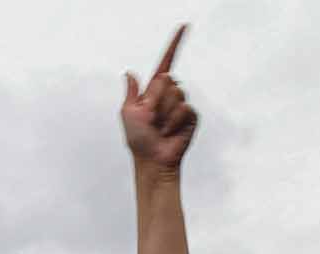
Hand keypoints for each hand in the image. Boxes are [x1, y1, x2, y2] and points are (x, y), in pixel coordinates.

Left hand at [121, 25, 195, 173]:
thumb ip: (131, 93)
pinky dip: (174, 122)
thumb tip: (129, 73)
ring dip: (164, 114)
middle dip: (156, 101)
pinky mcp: (191, 117)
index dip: (174, 45)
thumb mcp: (128, 113)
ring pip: (176, 95)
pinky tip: (169, 133)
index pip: (166, 62)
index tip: (184, 26)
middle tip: (150, 119)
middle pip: (167, 81)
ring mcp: (181, 105)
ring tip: (160, 128)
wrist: (153, 160)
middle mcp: (169, 94)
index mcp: (153, 90)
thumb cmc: (138, 139)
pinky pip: (184, 109)